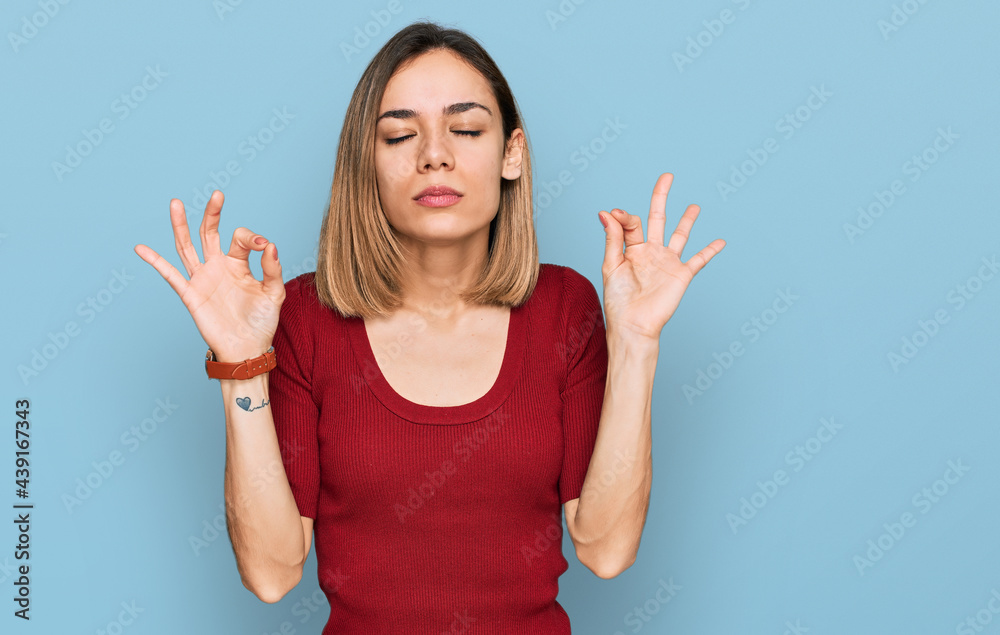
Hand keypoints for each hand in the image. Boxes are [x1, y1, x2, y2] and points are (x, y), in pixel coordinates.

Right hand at [134, 190, 284, 361]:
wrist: (247, 349)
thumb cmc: (261, 322)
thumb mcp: (274, 293)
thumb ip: (272, 269)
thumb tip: (270, 245)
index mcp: (239, 264)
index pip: (240, 239)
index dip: (252, 238)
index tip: (263, 245)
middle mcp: (218, 267)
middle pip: (210, 234)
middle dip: (212, 214)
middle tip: (217, 194)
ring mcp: (203, 279)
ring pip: (187, 247)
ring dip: (181, 226)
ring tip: (175, 203)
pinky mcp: (191, 295)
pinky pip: (170, 275)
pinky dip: (155, 261)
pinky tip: (141, 248)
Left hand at [599, 172, 725, 340]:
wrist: (634, 325)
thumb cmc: (618, 300)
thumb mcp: (611, 265)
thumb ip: (613, 238)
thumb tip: (607, 212)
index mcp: (631, 249)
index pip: (632, 222)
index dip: (624, 215)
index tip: (616, 214)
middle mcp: (650, 252)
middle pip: (658, 218)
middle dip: (661, 197)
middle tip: (667, 176)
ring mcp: (667, 262)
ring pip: (680, 235)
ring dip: (687, 220)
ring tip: (694, 206)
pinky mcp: (681, 275)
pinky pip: (699, 260)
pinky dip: (710, 251)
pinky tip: (720, 241)